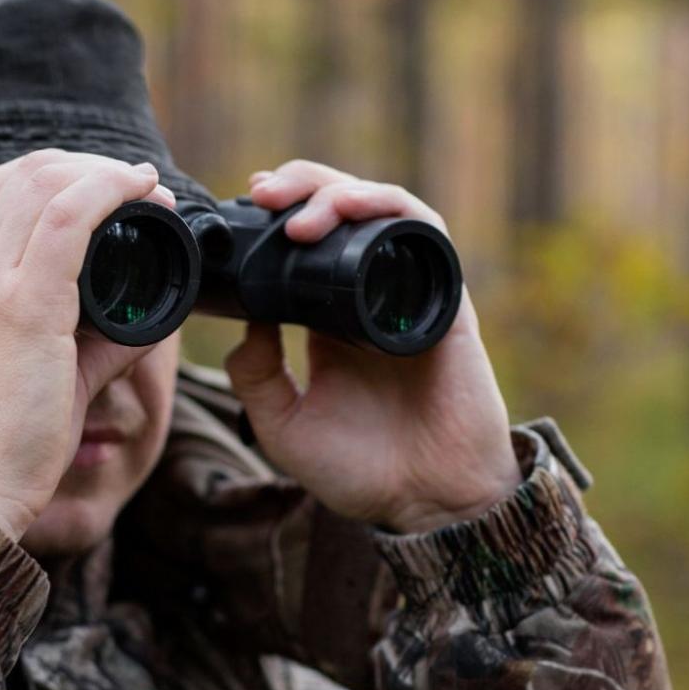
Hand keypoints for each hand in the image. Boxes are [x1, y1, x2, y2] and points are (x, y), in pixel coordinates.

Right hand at [0, 149, 175, 538]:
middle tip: (138, 186)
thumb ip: (96, 344)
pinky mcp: (21, 306)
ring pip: (45, 183)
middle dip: (88, 164)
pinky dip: (109, 192)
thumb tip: (146, 323)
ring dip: (105, 173)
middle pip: (23, 173)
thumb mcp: (46, 374)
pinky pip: (67, 219)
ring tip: (148, 189)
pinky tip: (142, 193)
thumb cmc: (5, 443)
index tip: (109, 189)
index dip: (58, 172)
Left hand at [223, 159, 519, 534]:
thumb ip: (255, 374)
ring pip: (381, 210)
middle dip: (301, 186)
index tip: (244, 204)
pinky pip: (423, 233)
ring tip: (297, 211)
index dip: (280, 213)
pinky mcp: (445, 300)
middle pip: (341, 212)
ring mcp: (410, 294)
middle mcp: (371, 298)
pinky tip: (351, 210)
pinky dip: (387, 208)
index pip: (309, 243)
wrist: (425, 504)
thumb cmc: (360, 472)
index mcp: (331, 321)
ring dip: (338, 193)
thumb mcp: (281, 425)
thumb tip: (243, 318)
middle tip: (261, 192)